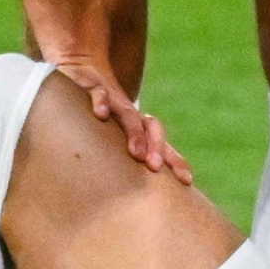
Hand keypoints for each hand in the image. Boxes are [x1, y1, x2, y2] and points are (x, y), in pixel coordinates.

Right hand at [52, 58, 187, 179]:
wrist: (83, 67)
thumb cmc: (97, 114)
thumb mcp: (110, 138)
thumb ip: (119, 162)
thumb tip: (126, 202)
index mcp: (138, 127)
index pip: (162, 145)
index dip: (175, 160)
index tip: (186, 180)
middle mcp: (129, 114)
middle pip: (152, 128)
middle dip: (156, 148)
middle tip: (155, 168)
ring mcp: (112, 100)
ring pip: (129, 115)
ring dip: (135, 133)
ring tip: (136, 153)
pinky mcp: (92, 87)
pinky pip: (99, 94)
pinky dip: (101, 102)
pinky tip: (100, 115)